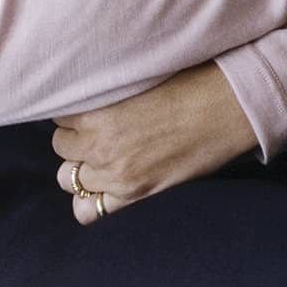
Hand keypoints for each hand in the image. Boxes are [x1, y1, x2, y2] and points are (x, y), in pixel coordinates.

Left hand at [51, 62, 255, 224]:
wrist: (227, 107)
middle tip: (98, 130)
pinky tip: (105, 184)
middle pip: (61, 146)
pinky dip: (91, 199)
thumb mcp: (139, 76)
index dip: (75, 111)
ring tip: (101, 156)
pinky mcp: (134, 194)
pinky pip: (89, 210)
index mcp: (96, 109)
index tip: (90, 108)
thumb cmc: (190, 81)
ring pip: (68, 178)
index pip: (59, 114)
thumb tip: (91, 90)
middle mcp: (99, 144)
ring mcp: (115, 173)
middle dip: (76, 138)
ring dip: (81, 166)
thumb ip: (107, 90)